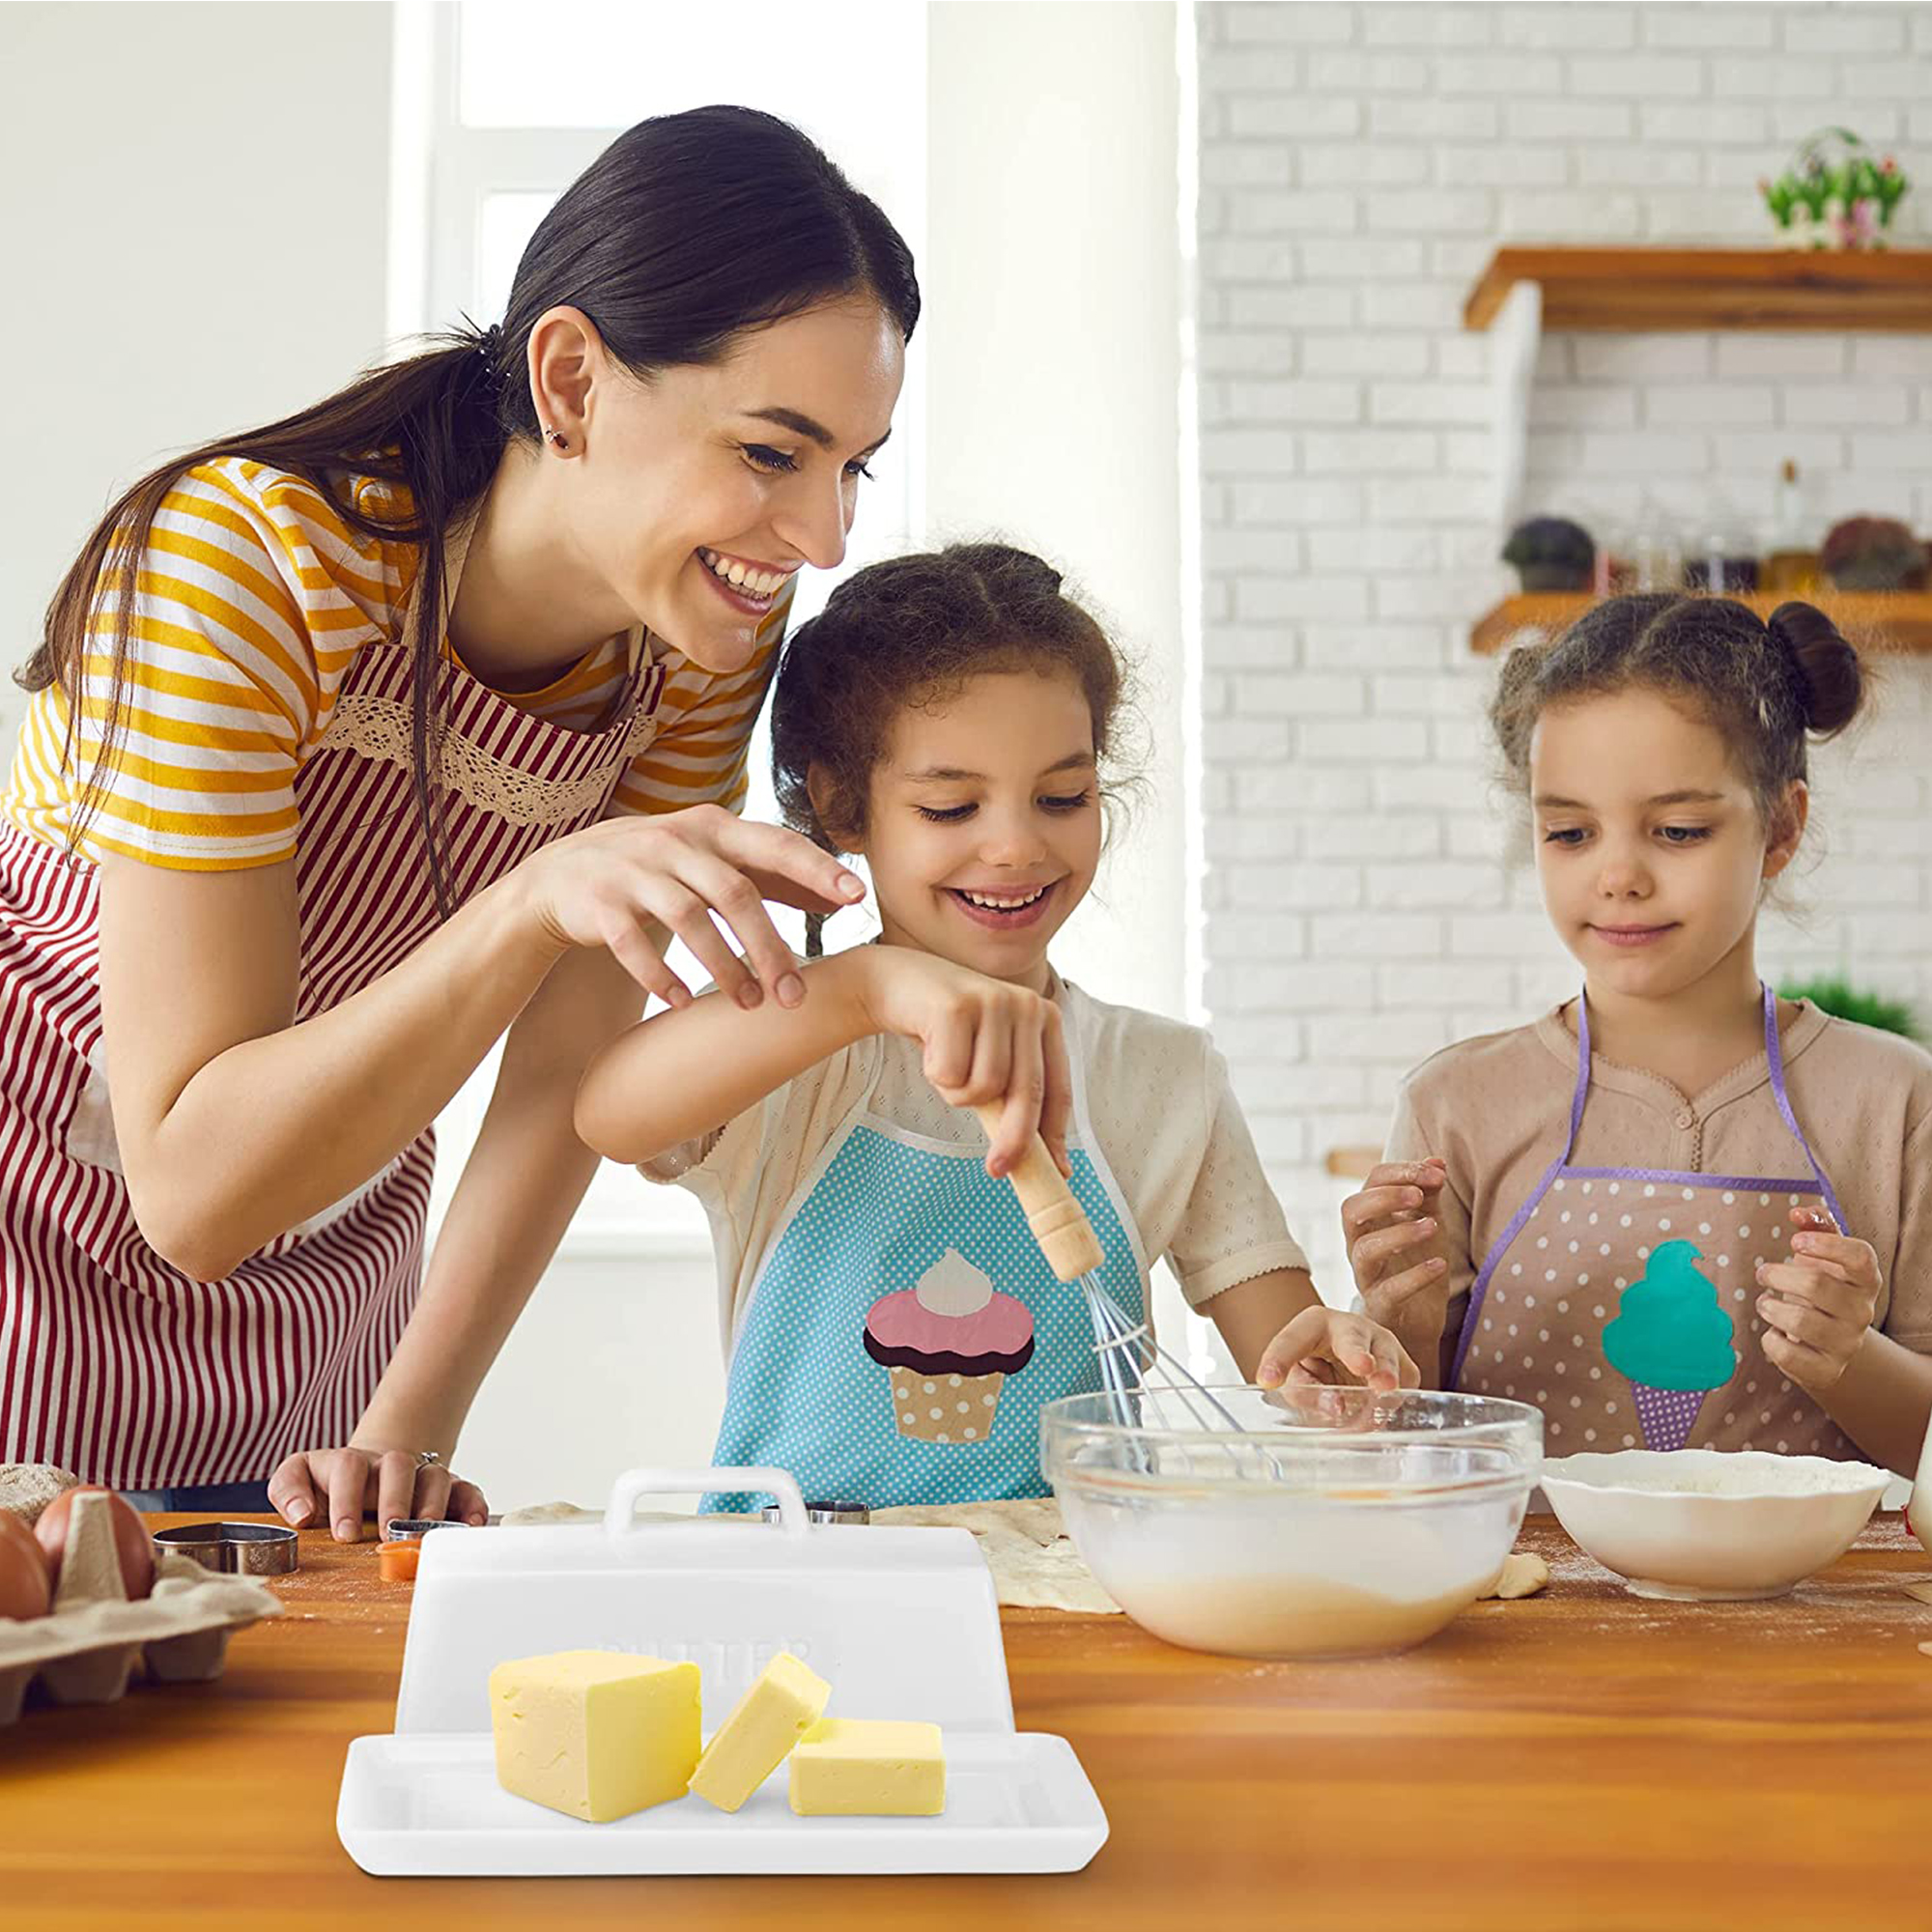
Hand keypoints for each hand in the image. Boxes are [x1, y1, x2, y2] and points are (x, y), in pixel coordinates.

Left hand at [267, 1444, 487, 1542]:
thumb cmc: (328, 1487)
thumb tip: (302, 1515)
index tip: (344, 1534)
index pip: (348, 1467)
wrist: (364, 1473)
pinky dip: (471, 1506)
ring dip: (431, 1504)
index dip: (346, 1499)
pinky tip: (469, 1525)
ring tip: (424, 1533)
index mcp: (348, 1463)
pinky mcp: (446, 1490)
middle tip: (388, 1533)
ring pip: (434, 1476)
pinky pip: (466, 1490)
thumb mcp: (298, 1481)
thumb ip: (288, 1491)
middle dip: (394, 1500)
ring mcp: (419, 1476)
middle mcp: (386, 1465)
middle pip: (397, 1465)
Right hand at [514, 805, 865, 1012]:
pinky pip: (632, 942)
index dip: (816, 868)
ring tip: (750, 1004)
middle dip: (769, 947)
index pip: (775, 844)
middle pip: (735, 892)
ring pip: (688, 919)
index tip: (855, 897)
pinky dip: (660, 975)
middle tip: (794, 996)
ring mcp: (633, 870)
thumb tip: (841, 901)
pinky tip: (683, 1002)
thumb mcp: (713, 862)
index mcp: (712, 828)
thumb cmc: (657, 870)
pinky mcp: (598, 904)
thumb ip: (773, 877)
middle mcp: (674, 842)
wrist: (560, 877)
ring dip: (723, 966)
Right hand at [860, 950, 1071, 1178]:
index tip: (1056, 1173)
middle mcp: (1027, 1005)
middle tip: (996, 1170)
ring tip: (945, 1066)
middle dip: (1013, 1139)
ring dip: (957, 1093)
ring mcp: (993, 1001)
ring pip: (986, 1087)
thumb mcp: (989, 1059)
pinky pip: (951, 1075)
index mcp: (1045, 1019)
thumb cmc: (949, 1032)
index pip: (1058, 1088)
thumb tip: (1046, 1160)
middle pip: (1028, 1092)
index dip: (1055, 1135)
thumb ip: (1013, 1096)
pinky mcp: (957, 1006)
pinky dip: (935, 1076)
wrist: (898, 984)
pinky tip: (929, 1047)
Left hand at [1254, 1306, 1418, 1393]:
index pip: (1291, 1341)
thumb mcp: (1298, 1377)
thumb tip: (1337, 1406)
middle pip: (1351, 1338)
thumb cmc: (1318, 1365)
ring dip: (1385, 1375)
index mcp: (1314, 1324)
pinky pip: (1402, 1386)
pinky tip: (1380, 1409)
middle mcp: (1352, 1327)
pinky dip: (1390, 1402)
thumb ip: (1305, 1392)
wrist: (1351, 1357)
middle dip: (1355, 1352)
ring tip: (1384, 1388)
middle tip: (1361, 1365)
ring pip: (1386, 1360)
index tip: (1268, 1379)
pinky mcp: (1405, 1366)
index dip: (1279, 1360)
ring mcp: (1382, 1343)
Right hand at [1341, 1159, 1449, 1324]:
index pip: (1371, 1182)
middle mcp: (1359, 1243)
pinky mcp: (1381, 1306)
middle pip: (1352, 1211)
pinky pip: (1389, 1291)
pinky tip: (1439, 1264)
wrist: (1421, 1317)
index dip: (1401, 1172)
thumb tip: (1437, 1161)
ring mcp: (1367, 1275)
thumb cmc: (1417, 1262)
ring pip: (1365, 1250)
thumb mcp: (1428, 1221)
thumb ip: (1428, 1193)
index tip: (1437, 1174)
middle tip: (1418, 1195)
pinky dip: (1415, 1277)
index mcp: (1370, 1217)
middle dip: (1384, 1197)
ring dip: (1399, 1233)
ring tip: (1432, 1227)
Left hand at [1756, 1205, 1881, 1393]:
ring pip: (1800, 1321)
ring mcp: (1847, 1344)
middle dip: (1778, 1275)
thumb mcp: (1823, 1255)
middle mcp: (1862, 1312)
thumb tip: (1799, 1213)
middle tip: (1763, 1273)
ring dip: (1769, 1307)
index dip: (1826, 1244)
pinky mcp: (1827, 1370)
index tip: (1794, 1241)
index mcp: (1865, 1280)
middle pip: (1817, 1285)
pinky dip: (1769, 1340)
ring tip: (1765, 1303)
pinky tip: (1773, 1332)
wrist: (1826, 1343)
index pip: (1861, 1257)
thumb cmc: (1821, 1288)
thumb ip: (1817, 1226)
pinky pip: (1788, 1354)